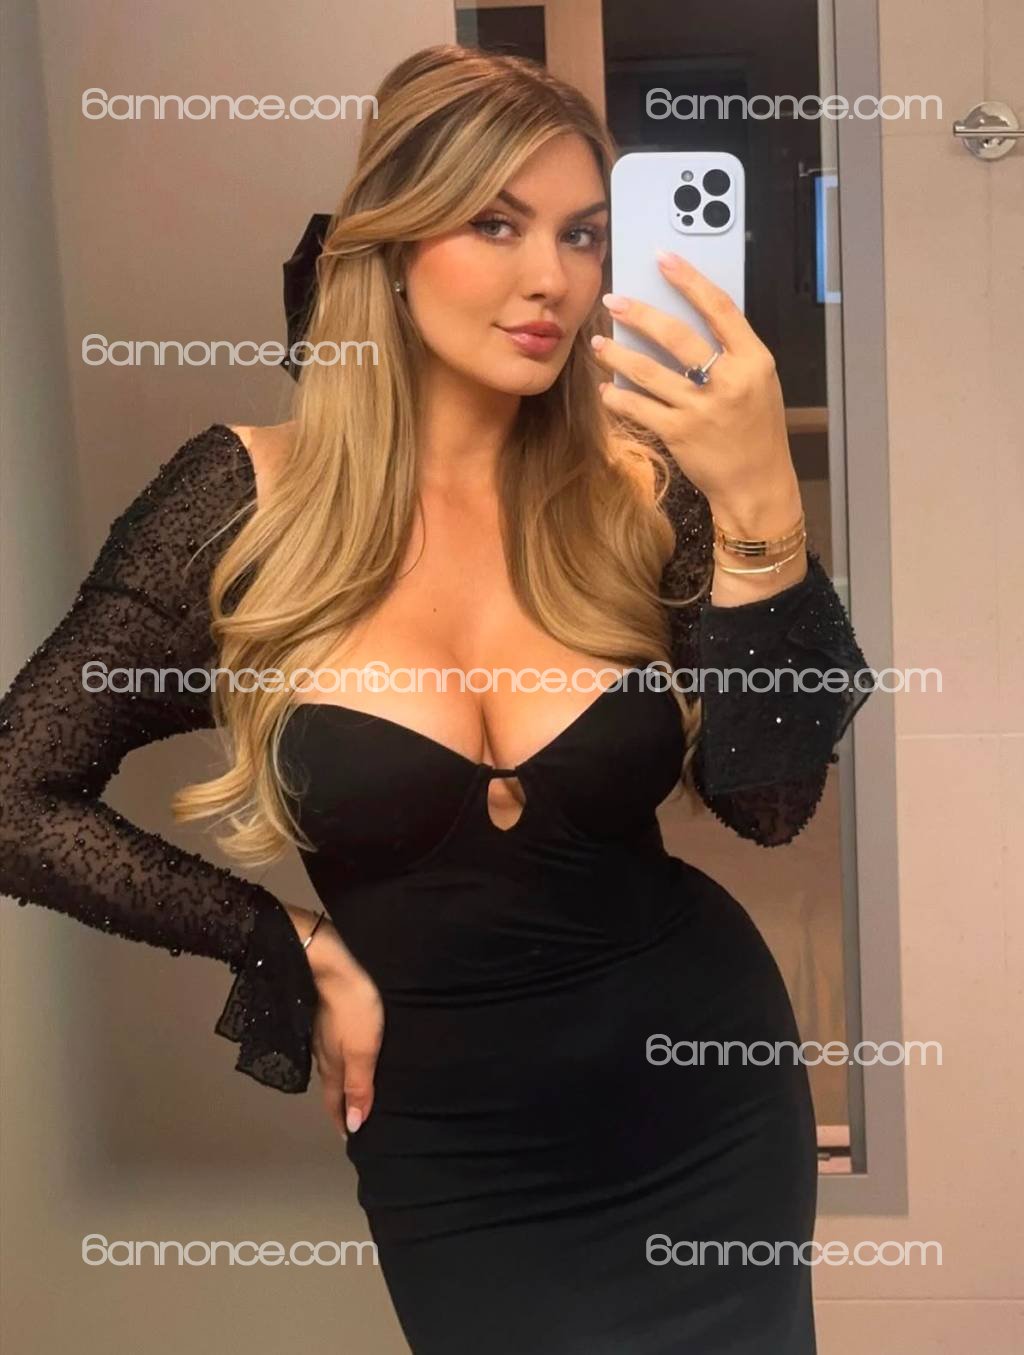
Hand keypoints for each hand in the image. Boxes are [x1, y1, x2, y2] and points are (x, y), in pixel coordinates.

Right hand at [301, 918, 383, 1139]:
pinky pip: (331, 1045)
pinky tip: (345, 1050)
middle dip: (341, 1104)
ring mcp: (320, 1032)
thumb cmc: (353, 1007)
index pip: (335, 1102)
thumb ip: (358, 1086)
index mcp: (332, 1065)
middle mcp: (322, 1053)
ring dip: (341, 1080)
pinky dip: (340, 1058)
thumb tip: (353, 1125)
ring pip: (330, 1064)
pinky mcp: (324, 1013)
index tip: (350, 1139)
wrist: (331, 961)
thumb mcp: (362, 1050)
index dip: (342, 1121)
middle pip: (331, 1085)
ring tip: (352, 1088)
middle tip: (353, 1118)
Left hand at [591, 250, 802, 539]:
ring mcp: (701, 409)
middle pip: (676, 335)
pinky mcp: (679, 434)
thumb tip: (688, 319)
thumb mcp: (759, 384)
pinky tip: (607, 391)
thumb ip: (731, 353)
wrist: (757, 484)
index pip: (719, 308)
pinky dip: (618, 398)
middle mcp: (728, 381)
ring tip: (598, 344)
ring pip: (648, 372)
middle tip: (612, 300)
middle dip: (639, 315)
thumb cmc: (757, 431)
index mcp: (754, 361)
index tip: (663, 258)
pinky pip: (638, 409)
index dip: (689, 279)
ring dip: (617, 356)